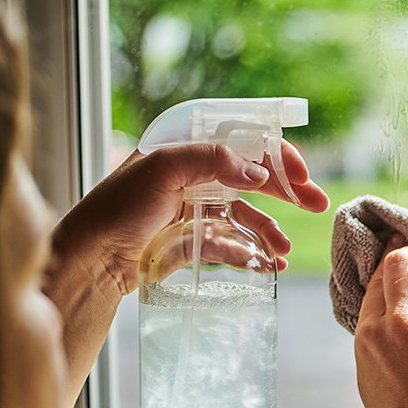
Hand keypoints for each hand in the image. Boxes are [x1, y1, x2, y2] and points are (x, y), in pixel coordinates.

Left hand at [52, 140, 328, 296]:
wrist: (89, 261)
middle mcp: (191, 176)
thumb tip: (258, 171)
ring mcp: (192, 210)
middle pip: (251, 178)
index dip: (275, 153)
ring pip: (245, 216)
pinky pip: (231, 244)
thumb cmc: (117, 209)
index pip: (240, 142)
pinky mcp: (190, 242)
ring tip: (284, 251)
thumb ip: (212, 160)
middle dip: (286, 191)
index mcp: (183, 149)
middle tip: (318, 203)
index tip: (301, 172)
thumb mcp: (162, 169)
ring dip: (270, 230)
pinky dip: (251, 253)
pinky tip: (267, 265)